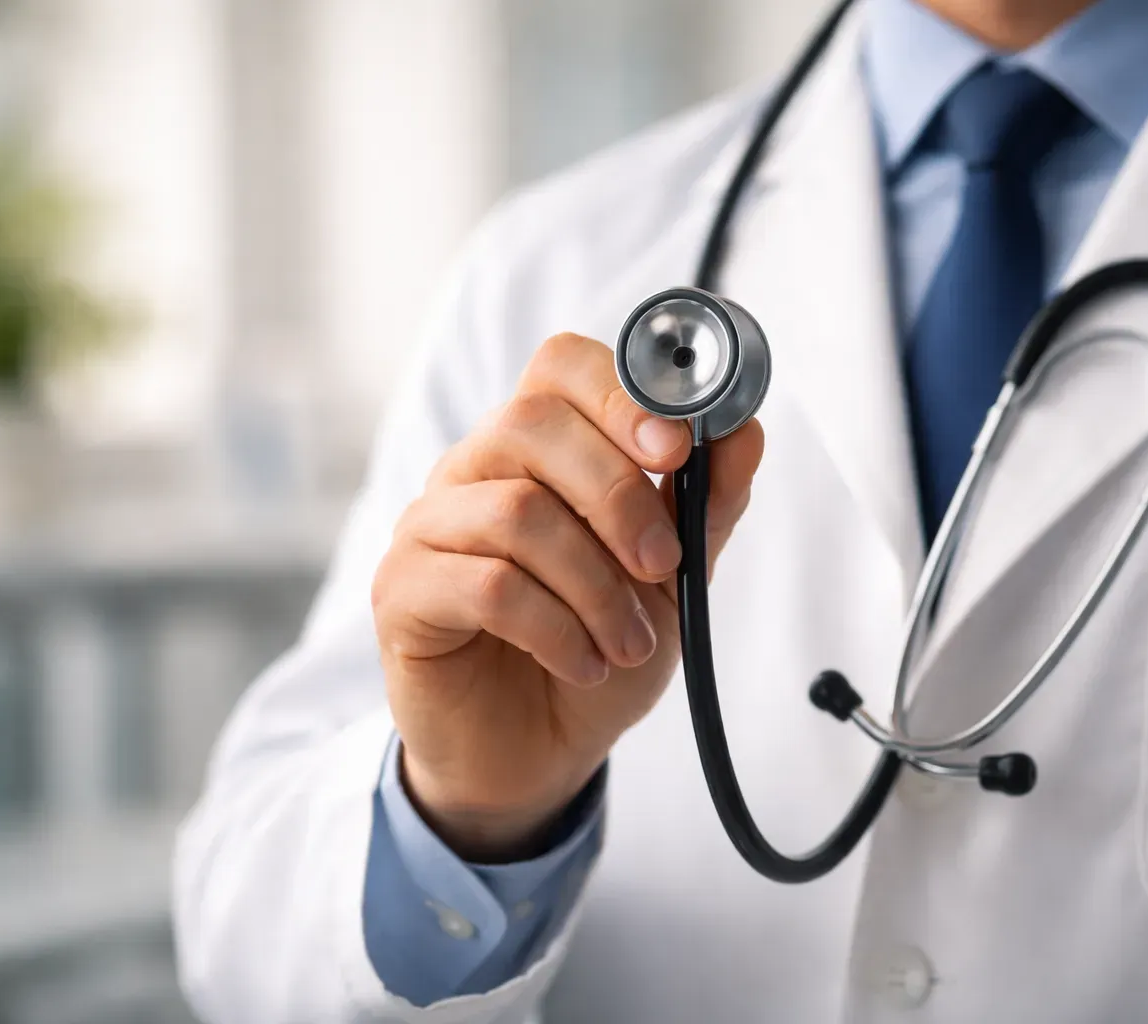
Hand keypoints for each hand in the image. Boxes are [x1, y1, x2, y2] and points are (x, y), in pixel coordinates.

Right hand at [372, 332, 764, 860]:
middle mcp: (474, 469)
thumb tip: (745, 428)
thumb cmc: (599, 651)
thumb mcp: (673, 578)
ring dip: (595, 585)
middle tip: (664, 566)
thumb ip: (704, 502)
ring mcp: (428, 526)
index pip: (562, 365)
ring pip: (515, 511)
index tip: (677, 450)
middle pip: (532, 423)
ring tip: (630, 642)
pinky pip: (485, 585)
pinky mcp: (402, 592)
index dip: (621, 393)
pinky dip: (555, 629)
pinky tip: (585, 662)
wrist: (539, 755)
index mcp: (538, 447)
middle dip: (619, 497)